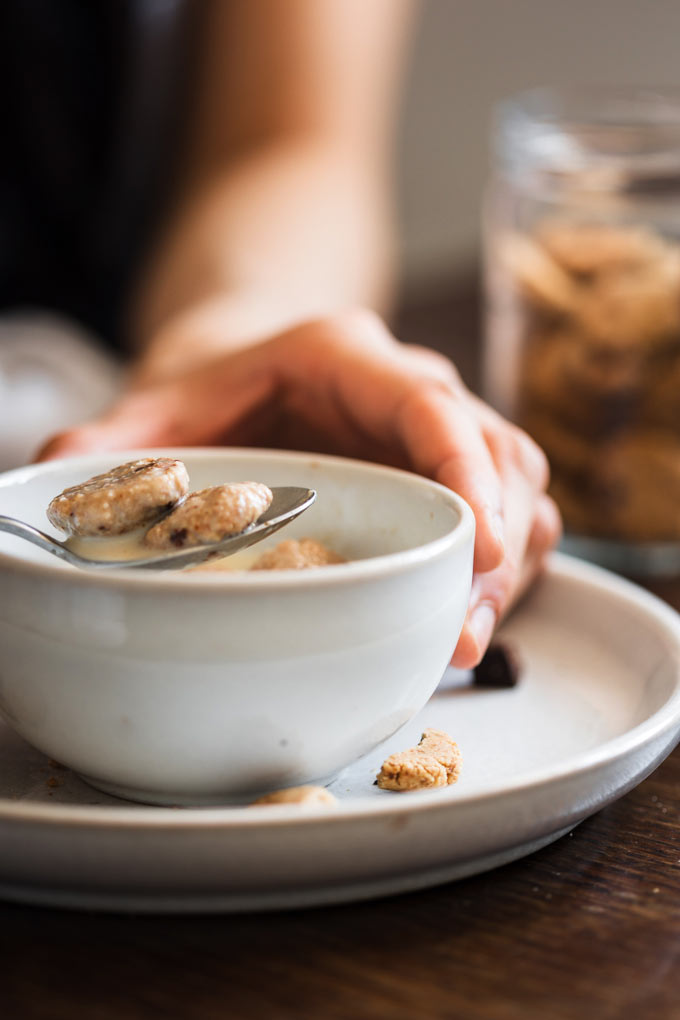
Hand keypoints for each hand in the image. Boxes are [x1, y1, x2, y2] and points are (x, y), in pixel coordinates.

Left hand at [38, 309, 560, 665]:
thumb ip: (110, 444)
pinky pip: (510, 520)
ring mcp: (441, 436)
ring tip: (462, 641)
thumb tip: (53, 480)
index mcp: (346, 358)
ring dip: (505, 569)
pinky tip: (465, 622)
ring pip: (522, 490)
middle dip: (492, 546)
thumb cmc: (211, 389)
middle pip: (497, 455)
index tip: (477, 543)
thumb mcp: (156, 406)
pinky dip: (502, 575)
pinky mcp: (450, 481)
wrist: (245, 366)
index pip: (428, 402)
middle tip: (459, 630)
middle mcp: (409, 391)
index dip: (465, 469)